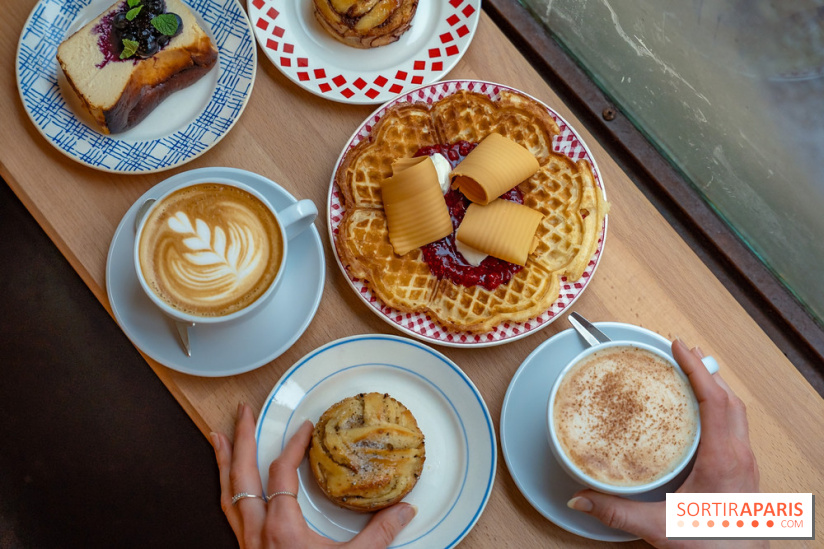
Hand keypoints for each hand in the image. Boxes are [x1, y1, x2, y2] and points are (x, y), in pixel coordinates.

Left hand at [211, 403, 416, 548]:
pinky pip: (228, 512)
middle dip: (242, 439)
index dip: (294, 446)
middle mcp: (256, 532)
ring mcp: (245, 542)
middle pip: (242, 475)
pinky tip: (226, 482)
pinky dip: (226, 489)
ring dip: (223, 461)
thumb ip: (378, 535)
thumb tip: (405, 511)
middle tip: (243, 412)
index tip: (306, 428)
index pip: (282, 473)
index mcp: (282, 529)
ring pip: (227, 492)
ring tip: (216, 436)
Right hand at [566, 339, 764, 547]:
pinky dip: (719, 406)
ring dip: (715, 386)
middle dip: (704, 369)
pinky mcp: (743, 471)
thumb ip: (617, 511)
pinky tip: (702, 409)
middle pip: (729, 398)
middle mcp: (739, 456)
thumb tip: (581, 497)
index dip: (696, 370)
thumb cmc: (711, 547)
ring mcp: (745, 463)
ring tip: (692, 370)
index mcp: (722, 460)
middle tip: (680, 350)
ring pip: (735, 411)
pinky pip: (735, 426)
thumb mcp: (660, 527)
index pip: (715, 401)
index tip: (678, 348)